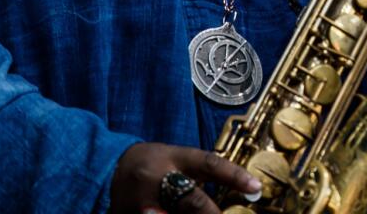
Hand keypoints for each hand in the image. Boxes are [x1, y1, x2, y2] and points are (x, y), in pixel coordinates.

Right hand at [109, 142, 260, 213]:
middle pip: (190, 200)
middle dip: (210, 213)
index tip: (255, 188)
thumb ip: (201, 175)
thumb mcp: (179, 159)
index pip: (209, 164)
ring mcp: (141, 201)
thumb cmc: (155, 163)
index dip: (234, 176)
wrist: (110, 168)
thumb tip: (238, 193)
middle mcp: (158, 177)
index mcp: (175, 158)